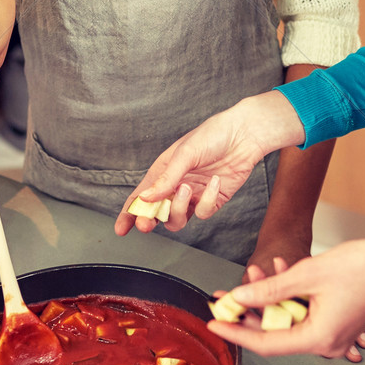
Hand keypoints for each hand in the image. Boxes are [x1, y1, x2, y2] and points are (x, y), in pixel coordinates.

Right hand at [114, 91, 302, 238]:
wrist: (244, 135)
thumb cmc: (212, 135)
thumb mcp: (184, 154)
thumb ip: (165, 179)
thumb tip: (145, 199)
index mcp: (163, 171)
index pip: (141, 196)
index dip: (129, 213)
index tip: (120, 229)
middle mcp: (176, 186)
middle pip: (156, 213)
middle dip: (150, 221)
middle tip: (148, 224)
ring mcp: (193, 195)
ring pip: (177, 219)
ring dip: (178, 208)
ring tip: (187, 189)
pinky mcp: (212, 201)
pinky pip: (203, 212)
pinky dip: (207, 200)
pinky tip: (214, 181)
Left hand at [207, 232, 364, 361]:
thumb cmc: (360, 266)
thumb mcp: (306, 274)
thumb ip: (270, 289)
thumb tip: (238, 297)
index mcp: (318, 339)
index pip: (265, 343)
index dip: (236, 331)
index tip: (212, 323)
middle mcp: (325, 344)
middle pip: (276, 331)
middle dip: (252, 309)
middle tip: (227, 293)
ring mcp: (333, 335)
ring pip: (289, 319)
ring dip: (272, 296)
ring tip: (257, 269)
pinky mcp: (336, 323)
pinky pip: (304, 312)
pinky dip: (291, 294)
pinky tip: (282, 267)